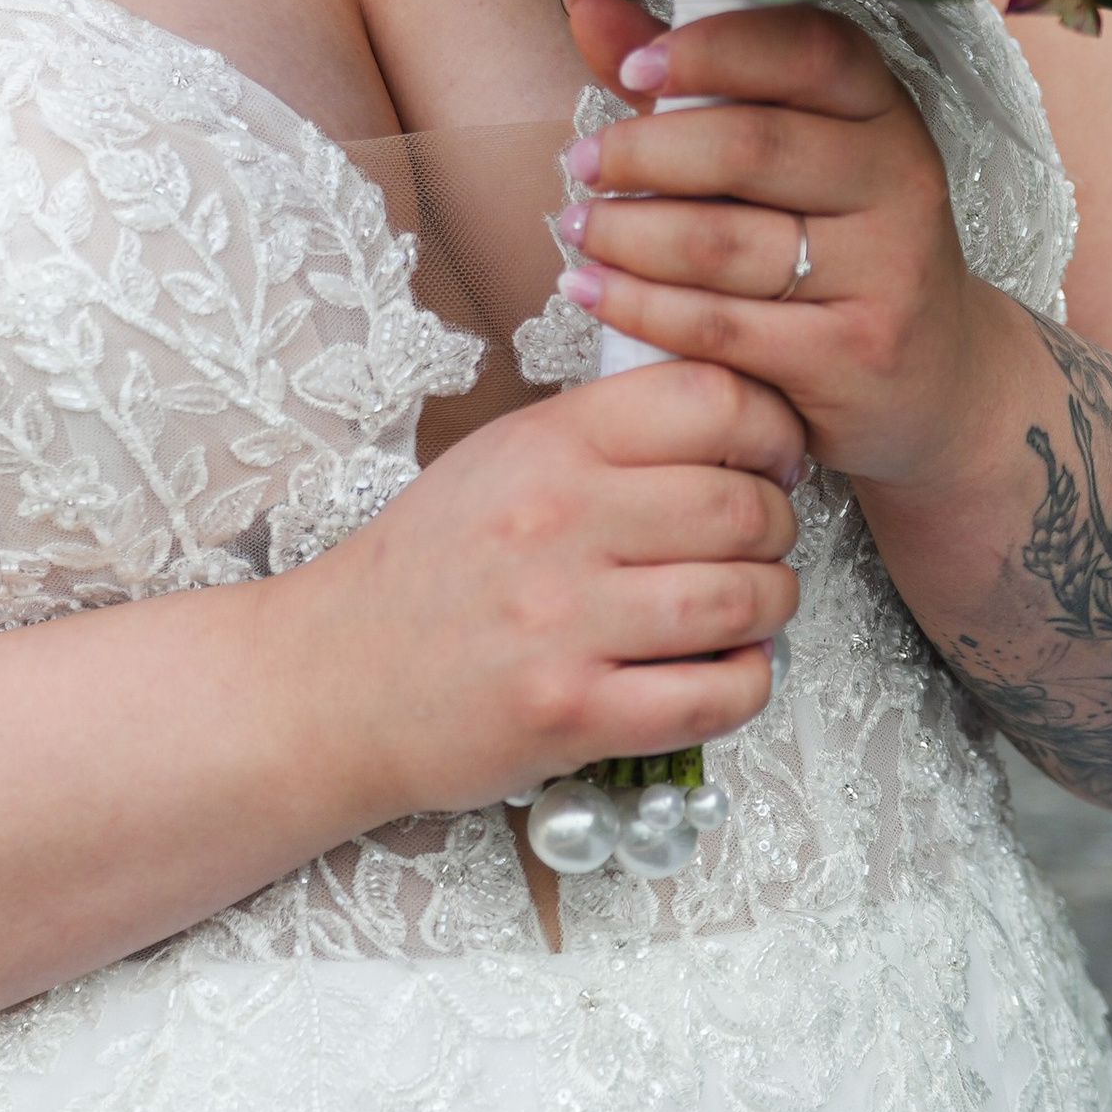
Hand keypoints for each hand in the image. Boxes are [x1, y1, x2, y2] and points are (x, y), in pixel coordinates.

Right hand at [291, 355, 805, 819]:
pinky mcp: (577, 714)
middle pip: (744, 503)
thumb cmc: (425, 569)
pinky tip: (724, 668)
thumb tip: (731, 414)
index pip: (710, 397)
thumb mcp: (497, 460)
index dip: (770, 425)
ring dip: (771, 603)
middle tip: (762, 538)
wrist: (333, 680)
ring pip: (747, 599)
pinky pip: (720, 695)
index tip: (771, 455)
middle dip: (778, 523)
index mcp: (545, 446)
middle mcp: (559, 523)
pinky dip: (748, 681)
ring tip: (748, 605)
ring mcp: (568, 623)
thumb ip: (601, 432)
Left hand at [554, 0, 1006, 500]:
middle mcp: (899, 180)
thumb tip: (584, 2)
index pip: (808, 49)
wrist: (932, 382)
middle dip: (644, 151)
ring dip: (627, 233)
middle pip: (750, 145)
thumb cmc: (830, 245)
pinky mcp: (854, 357)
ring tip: (576, 229)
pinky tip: (589, 290)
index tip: (634, 69)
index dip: (713, 48)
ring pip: (723, 242)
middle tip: (582, 163)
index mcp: (881, 110)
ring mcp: (885, 273)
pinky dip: (637, 306)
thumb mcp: (781, 155)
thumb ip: (689, 80)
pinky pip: (718, 326)